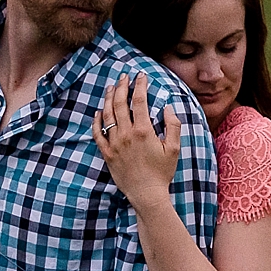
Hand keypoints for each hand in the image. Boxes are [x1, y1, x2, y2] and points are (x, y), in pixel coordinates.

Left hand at [95, 75, 181, 205]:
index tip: (141, 76)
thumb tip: (167, 107)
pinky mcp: (107, 153)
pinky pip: (98, 134)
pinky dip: (97, 121)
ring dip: (108, 99)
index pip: (139, 101)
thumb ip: (173, 125)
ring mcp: (114, 144)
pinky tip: (98, 112)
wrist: (146, 194)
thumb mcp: (174, 149)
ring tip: (111, 88)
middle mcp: (126, 134)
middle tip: (124, 77)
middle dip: (122, 87)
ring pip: (107, 115)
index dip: (140, 86)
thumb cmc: (162, 172)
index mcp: (143, 131)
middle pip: (120, 104)